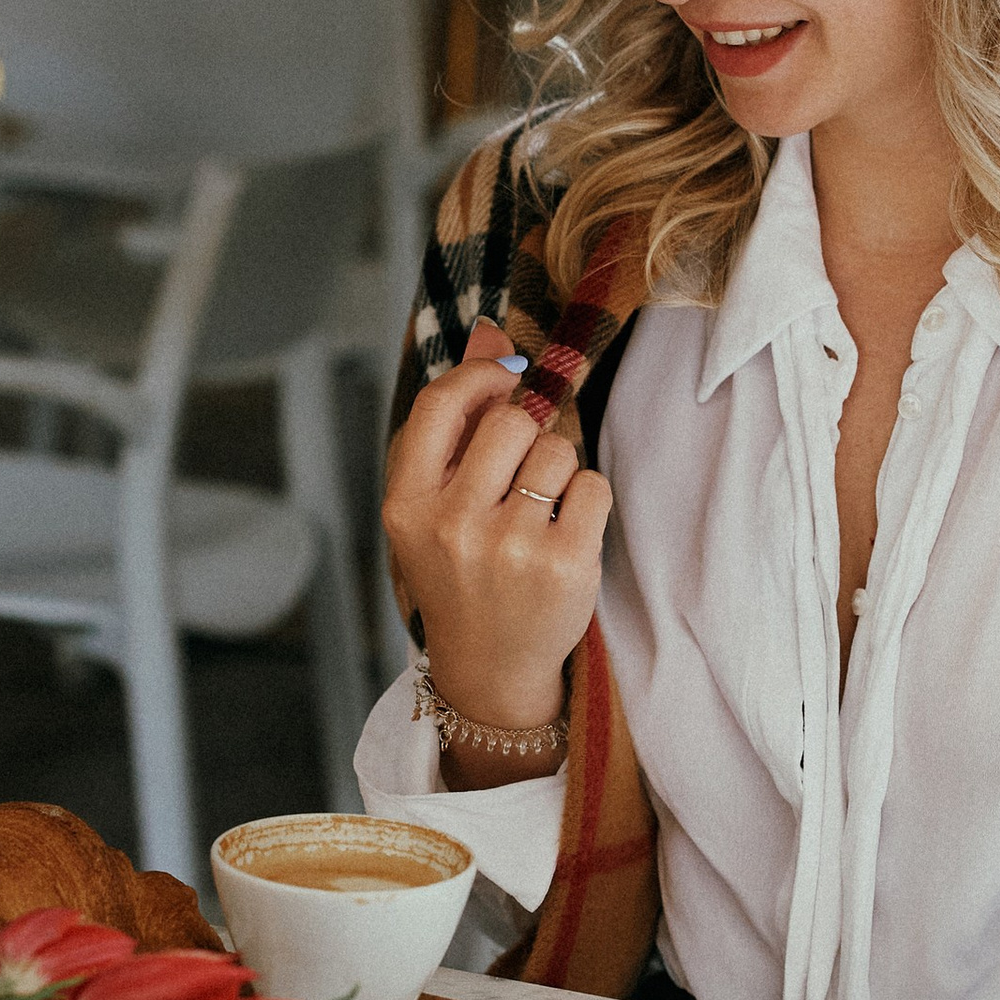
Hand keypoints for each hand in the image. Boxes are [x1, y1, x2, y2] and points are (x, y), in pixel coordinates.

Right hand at [383, 322, 611, 781]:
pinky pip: (593, 485)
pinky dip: (587, 500)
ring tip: (540, 512)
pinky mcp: (564, 565)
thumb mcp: (436, 504)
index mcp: (407, 505)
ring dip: (559, 469)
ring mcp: (509, 547)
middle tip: (522, 474)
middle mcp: (452, 525)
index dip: (482, 376)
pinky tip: (565, 534)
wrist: (489, 669)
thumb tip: (489, 331)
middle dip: (529, 432)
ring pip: (558, 450)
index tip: (507, 379)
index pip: (441, 403)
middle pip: (513, 421)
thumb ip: (457, 419)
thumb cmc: (462, 575)